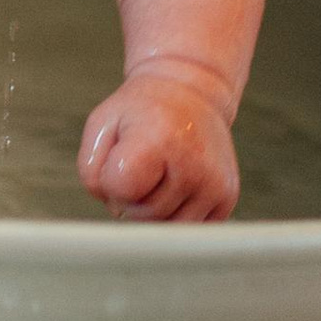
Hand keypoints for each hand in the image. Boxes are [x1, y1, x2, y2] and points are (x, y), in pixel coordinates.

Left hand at [78, 71, 239, 224]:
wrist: (192, 93)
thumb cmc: (143, 110)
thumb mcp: (102, 124)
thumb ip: (93, 171)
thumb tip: (118, 211)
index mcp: (159, 140)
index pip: (121, 189)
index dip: (111, 178)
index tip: (123, 155)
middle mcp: (194, 165)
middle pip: (142, 214)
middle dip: (133, 196)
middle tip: (145, 161)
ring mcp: (215, 185)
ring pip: (164, 227)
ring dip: (154, 208)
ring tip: (162, 171)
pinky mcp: (228, 198)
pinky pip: (187, 227)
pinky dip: (176, 212)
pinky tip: (179, 183)